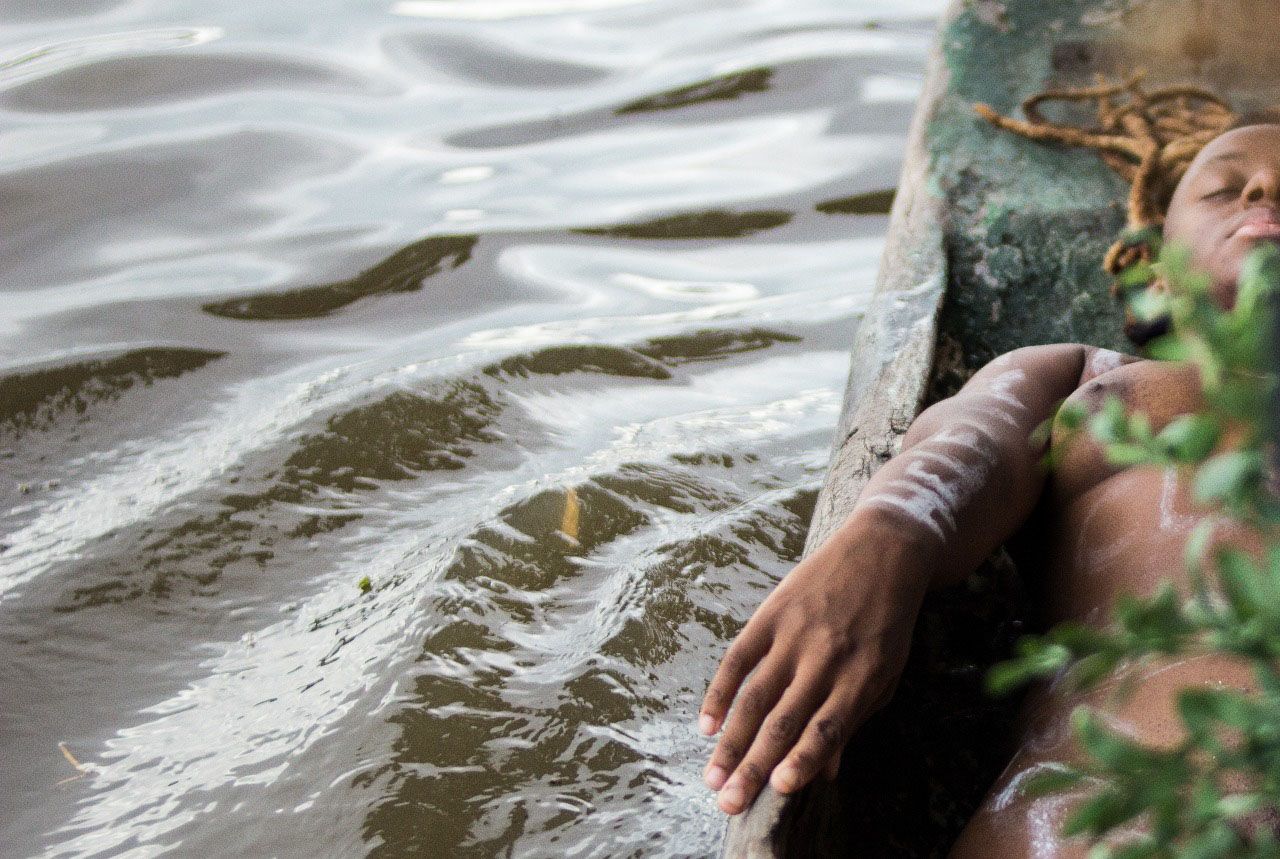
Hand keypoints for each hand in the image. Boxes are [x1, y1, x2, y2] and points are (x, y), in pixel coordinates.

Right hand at [698, 515, 927, 814]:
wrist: (884, 550)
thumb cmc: (887, 622)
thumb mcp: (886, 672)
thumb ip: (853, 720)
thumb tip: (826, 774)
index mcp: (861, 677)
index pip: (826, 728)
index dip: (802, 760)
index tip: (778, 790)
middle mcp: (825, 658)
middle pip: (784, 720)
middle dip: (754, 766)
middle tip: (729, 804)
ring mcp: (795, 634)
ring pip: (755, 696)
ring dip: (731, 741)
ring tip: (713, 778)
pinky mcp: (772, 613)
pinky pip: (739, 658)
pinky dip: (719, 693)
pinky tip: (707, 725)